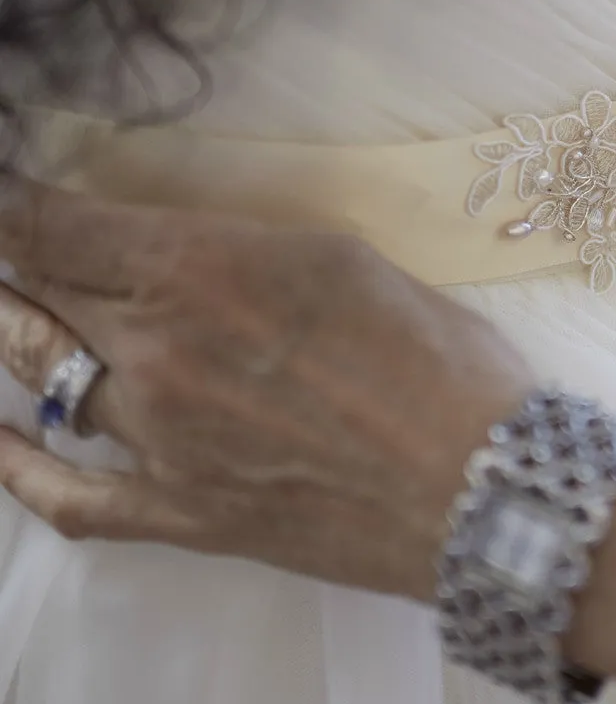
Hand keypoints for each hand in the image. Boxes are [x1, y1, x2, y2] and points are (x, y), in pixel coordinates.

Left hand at [0, 181, 533, 599]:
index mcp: (201, 272)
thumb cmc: (436, 357)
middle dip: (16, 259)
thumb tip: (196, 254)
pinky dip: (16, 464)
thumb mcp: (347, 260)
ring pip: (42, 373)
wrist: (480, 485)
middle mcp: (155, 352)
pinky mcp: (180, 512)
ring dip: (12, 329)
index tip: (3, 191)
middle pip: (38, 290)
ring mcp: (158, 441)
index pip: (51, 225)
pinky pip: (68, 494)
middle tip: (16, 245)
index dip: (8, 202)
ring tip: (6, 307)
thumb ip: (248, 252)